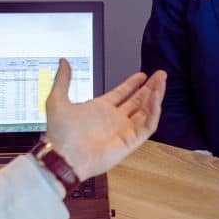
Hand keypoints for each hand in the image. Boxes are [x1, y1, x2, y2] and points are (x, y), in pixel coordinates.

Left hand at [44, 60, 165, 179]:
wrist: (63, 156)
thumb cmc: (59, 134)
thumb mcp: (57, 100)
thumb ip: (63, 80)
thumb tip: (63, 62)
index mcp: (100, 110)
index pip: (122, 94)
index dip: (132, 84)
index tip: (142, 75)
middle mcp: (114, 119)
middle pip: (138, 100)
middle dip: (150, 87)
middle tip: (160, 75)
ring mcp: (124, 130)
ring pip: (146, 110)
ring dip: (155, 96)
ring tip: (161, 82)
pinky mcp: (131, 140)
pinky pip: (148, 125)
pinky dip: (154, 111)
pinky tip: (156, 98)